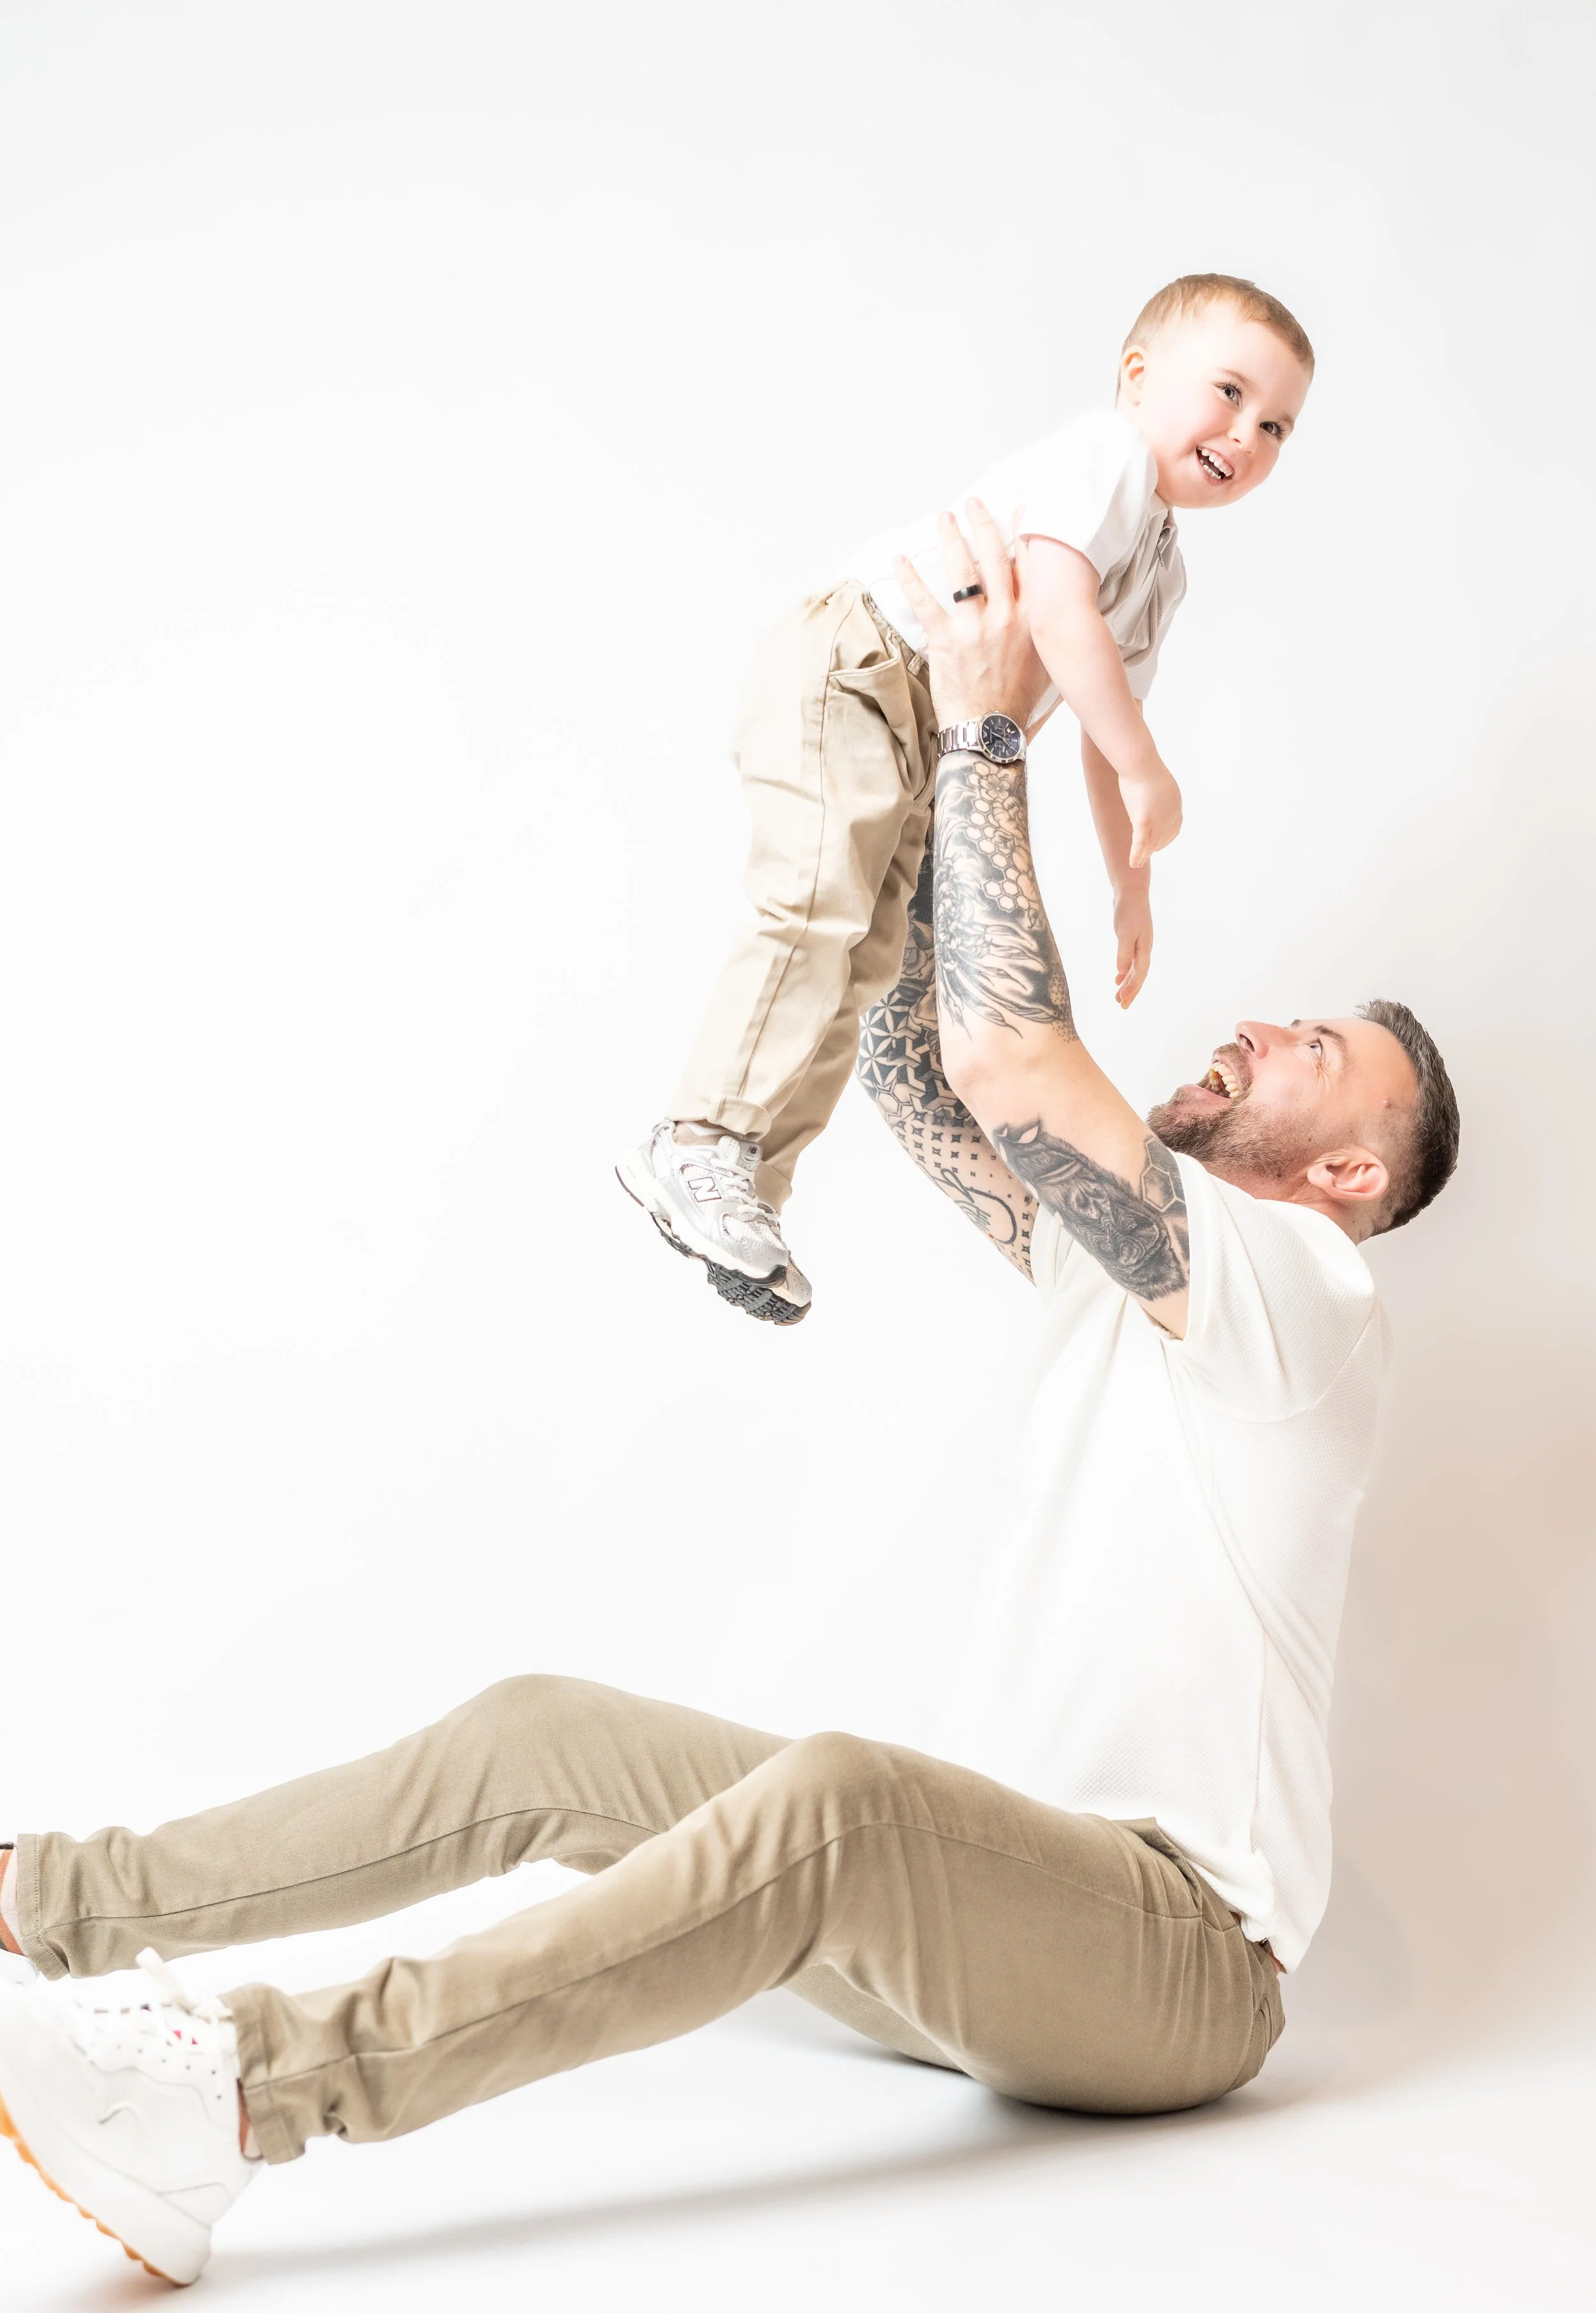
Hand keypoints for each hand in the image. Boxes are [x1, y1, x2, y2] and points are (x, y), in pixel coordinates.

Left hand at [893, 501, 1046, 727]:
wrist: (990, 730)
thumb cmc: (1017, 700)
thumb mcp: (1045, 661)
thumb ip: (1044, 627)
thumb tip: (1048, 606)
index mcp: (1032, 620)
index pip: (1030, 565)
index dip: (1025, 533)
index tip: (1021, 510)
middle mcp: (1006, 617)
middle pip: (996, 558)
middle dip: (984, 524)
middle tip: (974, 502)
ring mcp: (975, 626)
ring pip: (962, 571)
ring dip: (951, 539)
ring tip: (944, 518)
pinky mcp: (947, 639)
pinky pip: (925, 601)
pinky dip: (911, 579)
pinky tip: (900, 560)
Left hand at [1113, 884, 1153, 1008]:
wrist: (1131, 893)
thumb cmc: (1129, 911)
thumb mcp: (1125, 932)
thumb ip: (1124, 952)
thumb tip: (1122, 971)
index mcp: (1145, 949)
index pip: (1139, 974)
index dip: (1132, 988)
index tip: (1122, 1000)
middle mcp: (1144, 950)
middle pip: (1139, 976)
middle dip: (1131, 992)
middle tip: (1122, 1006)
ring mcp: (1140, 946)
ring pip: (1135, 970)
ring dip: (1127, 984)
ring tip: (1118, 997)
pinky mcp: (1133, 941)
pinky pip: (1131, 962)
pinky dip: (1125, 971)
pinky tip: (1118, 978)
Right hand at [1119, 758, 1181, 872]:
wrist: (1139, 762)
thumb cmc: (1142, 766)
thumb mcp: (1156, 782)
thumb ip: (1157, 793)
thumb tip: (1150, 792)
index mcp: (1176, 804)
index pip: (1174, 828)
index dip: (1165, 838)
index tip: (1157, 844)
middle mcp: (1171, 813)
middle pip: (1162, 837)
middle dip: (1154, 847)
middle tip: (1145, 855)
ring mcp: (1159, 818)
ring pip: (1151, 842)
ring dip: (1144, 854)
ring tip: (1137, 863)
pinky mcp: (1145, 820)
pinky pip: (1140, 843)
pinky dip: (1138, 855)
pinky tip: (1133, 864)